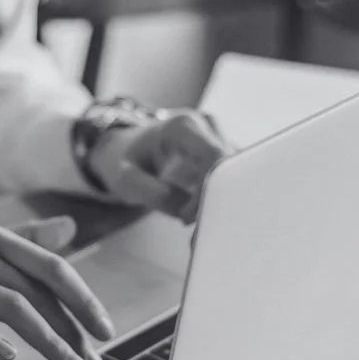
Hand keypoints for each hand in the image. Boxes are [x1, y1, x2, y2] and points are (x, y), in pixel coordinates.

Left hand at [88, 111, 230, 222]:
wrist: (132, 149)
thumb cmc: (129, 161)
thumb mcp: (125, 178)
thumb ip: (149, 192)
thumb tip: (184, 209)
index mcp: (183, 126)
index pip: (213, 156)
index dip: (207, 189)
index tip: (187, 217)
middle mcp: (207, 127)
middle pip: (228, 167)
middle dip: (215, 202)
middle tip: (193, 233)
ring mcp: (219, 139)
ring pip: (233, 177)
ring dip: (217, 205)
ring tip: (192, 229)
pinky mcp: (224, 155)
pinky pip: (230, 180)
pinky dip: (217, 202)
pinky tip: (199, 219)